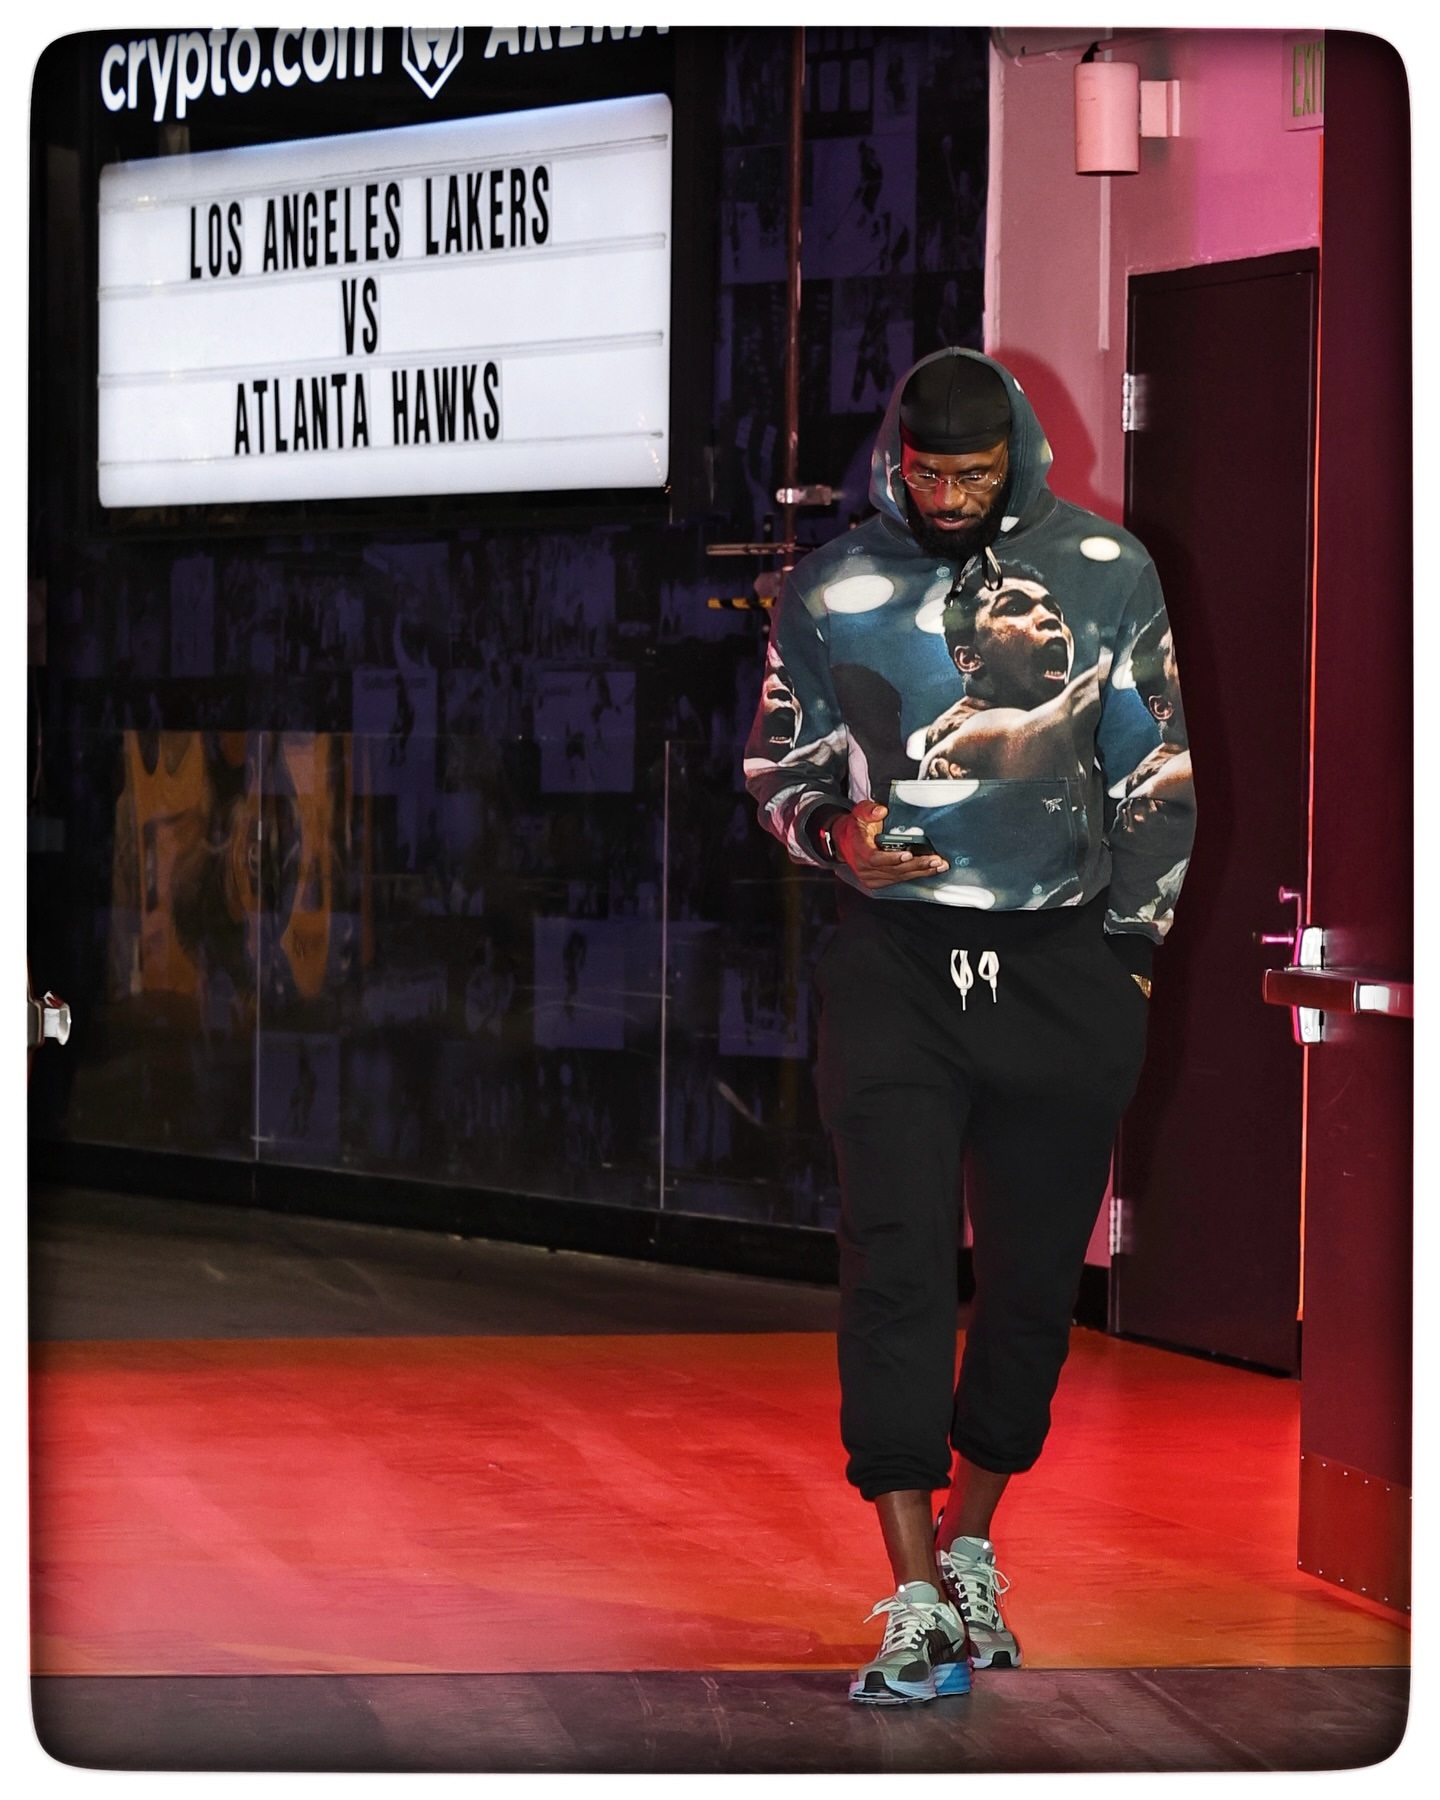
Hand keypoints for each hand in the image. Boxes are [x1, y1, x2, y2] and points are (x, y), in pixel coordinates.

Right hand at [833, 798, 947, 889]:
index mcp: (859, 849)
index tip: (908, 854)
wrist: (846, 842)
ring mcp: (871, 876)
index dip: (892, 858)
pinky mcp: (879, 881)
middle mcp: (864, 866)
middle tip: (934, 859)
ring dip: (920, 871)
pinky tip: (930, 870)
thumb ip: (869, 810)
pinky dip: (915, 874)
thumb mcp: (859, 812)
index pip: (874, 858)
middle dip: (916, 865)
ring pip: (898, 876)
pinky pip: (899, 879)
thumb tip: (881, 811)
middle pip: (892, 869)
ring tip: (938, 865)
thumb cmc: (855, 828)